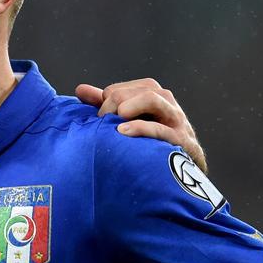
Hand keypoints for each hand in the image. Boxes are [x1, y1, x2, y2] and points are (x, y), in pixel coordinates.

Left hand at [76, 78, 206, 170]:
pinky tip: (123, 132)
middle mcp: (167, 104)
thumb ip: (105, 105)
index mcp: (153, 95)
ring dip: (128, 107)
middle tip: (102, 125)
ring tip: (114, 123)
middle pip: (135, 90)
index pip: (120, 89)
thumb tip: (81, 89)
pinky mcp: (181, 141)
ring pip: (152, 98)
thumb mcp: (128, 122)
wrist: (181, 173)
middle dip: (112, 105)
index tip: (99, 122)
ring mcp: (176, 121)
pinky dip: (140, 127)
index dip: (104, 103)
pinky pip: (161, 129)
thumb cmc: (150, 144)